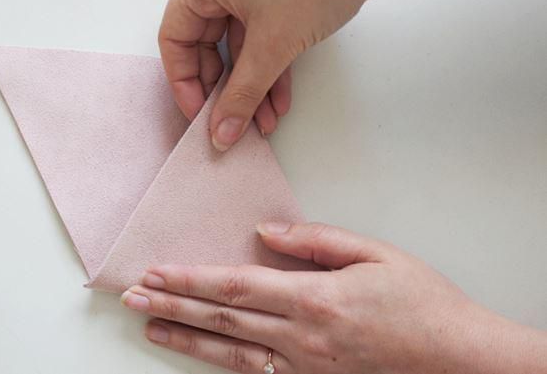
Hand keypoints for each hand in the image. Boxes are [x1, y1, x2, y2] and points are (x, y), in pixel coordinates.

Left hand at [122, 222, 546, 372]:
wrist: (458, 359)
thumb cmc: (421, 301)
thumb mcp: (375, 253)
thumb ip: (316, 239)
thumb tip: (265, 232)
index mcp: (314, 298)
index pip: (235, 286)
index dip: (190, 280)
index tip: (157, 273)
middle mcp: (301, 337)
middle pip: (222, 319)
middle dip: (172, 307)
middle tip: (132, 299)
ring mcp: (304, 366)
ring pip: (230, 353)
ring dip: (185, 339)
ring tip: (150, 329)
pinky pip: (256, 373)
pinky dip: (222, 363)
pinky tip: (201, 356)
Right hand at [158, 0, 383, 150]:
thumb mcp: (271, 46)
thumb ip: (241, 95)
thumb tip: (222, 131)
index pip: (175, 37)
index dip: (184, 82)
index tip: (200, 114)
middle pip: (207, 44)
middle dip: (224, 89)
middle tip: (229, 121)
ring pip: (237, 45)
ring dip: (250, 85)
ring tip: (262, 120)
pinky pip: (259, 35)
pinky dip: (268, 67)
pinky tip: (278, 99)